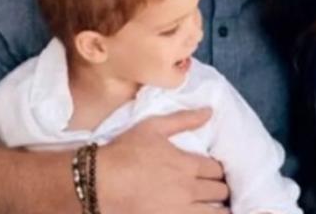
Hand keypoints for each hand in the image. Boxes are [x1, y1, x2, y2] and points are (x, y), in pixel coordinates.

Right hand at [98, 108, 230, 213]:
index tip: (213, 172)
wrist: (96, 183)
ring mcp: (179, 212)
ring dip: (218, 209)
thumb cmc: (123, 153)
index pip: (217, 169)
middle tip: (214, 190)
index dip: (218, 170)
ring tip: (214, 207)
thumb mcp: (153, 128)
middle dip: (220, 189)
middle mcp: (188, 189)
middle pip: (219, 192)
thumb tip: (209, 111)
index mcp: (187, 165)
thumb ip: (183, 119)